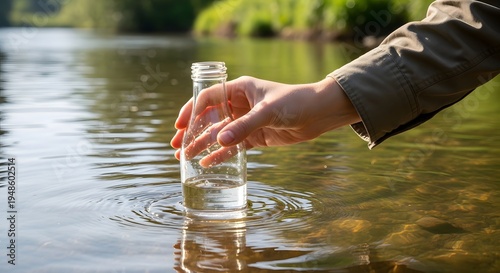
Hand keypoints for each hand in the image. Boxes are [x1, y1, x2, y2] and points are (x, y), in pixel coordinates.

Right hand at [170, 76, 359, 162]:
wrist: (319, 113)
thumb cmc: (295, 102)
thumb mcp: (268, 112)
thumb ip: (244, 126)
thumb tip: (219, 142)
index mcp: (239, 89)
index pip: (208, 98)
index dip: (191, 112)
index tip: (179, 127)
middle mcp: (239, 105)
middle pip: (209, 119)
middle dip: (192, 132)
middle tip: (176, 147)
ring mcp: (246, 122)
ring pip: (218, 135)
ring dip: (202, 145)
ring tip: (184, 159)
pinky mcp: (255, 137)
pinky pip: (233, 147)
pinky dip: (220, 155)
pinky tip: (207, 164)